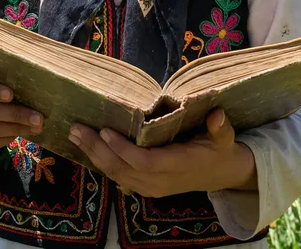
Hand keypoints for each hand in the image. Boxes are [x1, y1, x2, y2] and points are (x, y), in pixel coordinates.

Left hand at [68, 108, 256, 197]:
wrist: (219, 175)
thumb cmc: (219, 150)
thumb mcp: (225, 138)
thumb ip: (221, 128)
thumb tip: (218, 114)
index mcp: (179, 165)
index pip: (145, 162)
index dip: (123, 149)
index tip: (105, 131)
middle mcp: (162, 180)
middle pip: (123, 170)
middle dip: (98, 150)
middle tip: (77, 128)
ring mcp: (152, 187)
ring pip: (117, 175)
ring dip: (94, 156)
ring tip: (75, 134)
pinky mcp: (145, 186)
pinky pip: (119, 177)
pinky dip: (101, 162)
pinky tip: (87, 147)